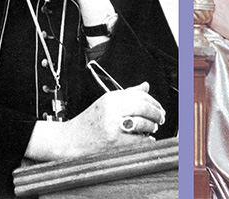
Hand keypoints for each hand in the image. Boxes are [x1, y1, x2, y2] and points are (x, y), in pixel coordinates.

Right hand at [26, 82, 165, 160]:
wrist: (68, 139)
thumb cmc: (88, 122)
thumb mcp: (106, 103)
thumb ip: (128, 94)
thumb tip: (146, 86)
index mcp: (111, 98)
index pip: (141, 96)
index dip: (154, 102)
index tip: (159, 108)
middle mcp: (112, 109)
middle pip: (144, 108)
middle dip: (157, 114)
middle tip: (160, 119)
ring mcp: (112, 125)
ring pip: (143, 123)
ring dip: (152, 127)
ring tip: (152, 128)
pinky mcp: (112, 141)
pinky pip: (137, 140)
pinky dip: (146, 140)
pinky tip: (147, 139)